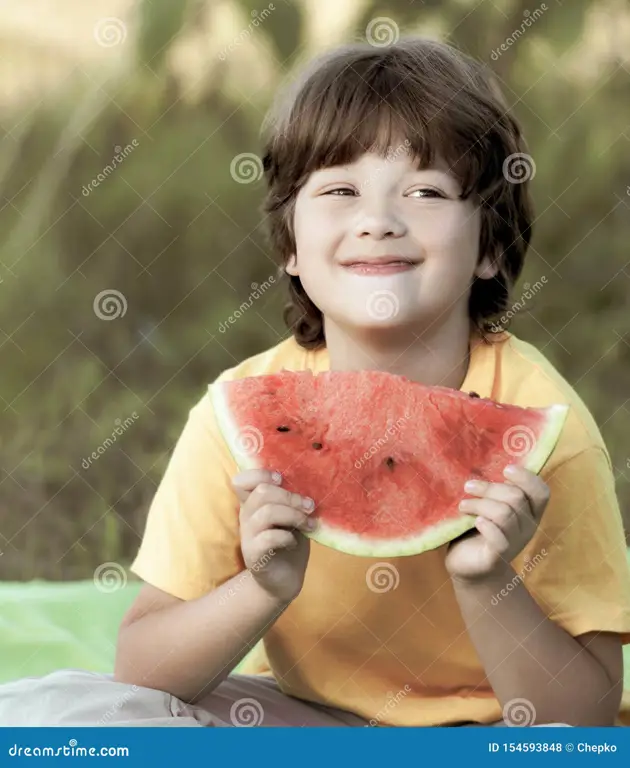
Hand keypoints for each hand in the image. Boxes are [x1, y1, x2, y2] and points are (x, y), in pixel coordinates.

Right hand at [232, 469, 315, 603]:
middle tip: (310, 506)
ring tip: (310, 524)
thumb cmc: (289, 543)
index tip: (282, 480)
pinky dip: (287, 537)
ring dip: (294, 516)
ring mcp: (248, 536)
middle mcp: (246, 517)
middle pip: (262, 492)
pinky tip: (294, 542)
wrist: (284, 580)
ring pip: (267, 512)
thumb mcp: (291, 516)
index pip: (242, 480)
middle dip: (291, 497)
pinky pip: (268, 538)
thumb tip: (310, 481)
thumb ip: (291, 500)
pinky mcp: (254, 555)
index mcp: (253, 504)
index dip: (261, 474)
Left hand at [444, 464, 550, 583]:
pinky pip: (499, 539)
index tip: (505, 469)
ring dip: (480, 504)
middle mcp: (527, 527)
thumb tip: (480, 461)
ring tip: (463, 505)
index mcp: (528, 512)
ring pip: (504, 514)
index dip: (527, 478)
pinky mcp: (497, 557)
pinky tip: (474, 521)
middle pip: (516, 498)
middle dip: (490, 488)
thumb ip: (492, 490)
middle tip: (468, 486)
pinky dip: (486, 526)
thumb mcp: (488, 505)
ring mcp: (514, 543)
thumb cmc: (475, 528)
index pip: (541, 492)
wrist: (466, 565)